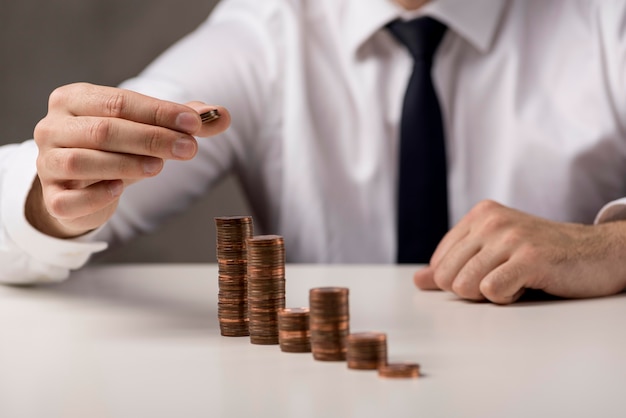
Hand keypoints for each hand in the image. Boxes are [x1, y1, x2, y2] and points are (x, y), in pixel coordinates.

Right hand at [28, 82, 230, 237]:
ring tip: (159, 167)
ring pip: (83, 161)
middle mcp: (53, 126)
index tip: (195, 123)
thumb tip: (223, 115)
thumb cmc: (115, 148)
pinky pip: (70, 199)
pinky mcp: (52, 197)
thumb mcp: (147, 129)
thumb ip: (182, 121)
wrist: (79, 185)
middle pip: (104, 129)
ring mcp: (47, 162)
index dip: (160, 112)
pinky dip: (97, 194)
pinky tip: (121, 189)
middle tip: (189, 148)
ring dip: (127, 164)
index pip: (120, 102)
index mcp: (74, 99)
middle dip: (152, 138)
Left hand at [413, 200, 625, 303]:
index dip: (460, 279)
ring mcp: (510, 237)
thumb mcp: (494, 253)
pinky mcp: (529, 257)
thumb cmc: (543, 255)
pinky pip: (491, 292)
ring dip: (491, 294)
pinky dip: (508, 298)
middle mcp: (491, 220)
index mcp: (479, 215)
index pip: (439, 263)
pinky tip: (528, 284)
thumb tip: (418, 280)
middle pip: (446, 276)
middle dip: (471, 289)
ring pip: (464, 286)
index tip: (491, 271)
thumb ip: (454, 264)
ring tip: (518, 279)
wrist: (599, 253)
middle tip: (504, 277)